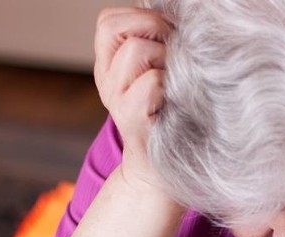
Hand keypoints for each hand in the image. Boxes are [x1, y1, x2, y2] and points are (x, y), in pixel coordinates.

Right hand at [94, 7, 171, 186]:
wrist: (160, 172)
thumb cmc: (169, 120)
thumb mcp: (157, 78)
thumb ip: (156, 48)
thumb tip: (179, 19)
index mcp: (108, 66)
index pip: (109, 21)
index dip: (141, 16)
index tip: (167, 35)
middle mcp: (106, 80)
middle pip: (115, 27)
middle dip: (153, 29)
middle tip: (174, 52)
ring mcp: (115, 99)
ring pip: (137, 49)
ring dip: (165, 57)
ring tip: (176, 78)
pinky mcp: (131, 117)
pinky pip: (152, 81)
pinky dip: (169, 84)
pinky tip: (176, 98)